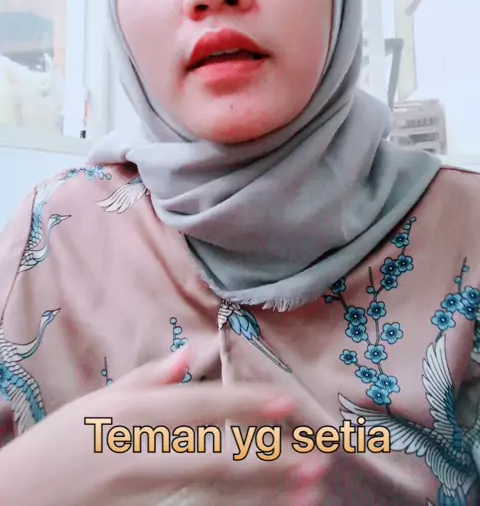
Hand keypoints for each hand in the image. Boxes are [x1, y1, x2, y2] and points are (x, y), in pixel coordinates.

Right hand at [0, 347, 325, 505]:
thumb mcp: (100, 401)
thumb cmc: (59, 443)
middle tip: (317, 459)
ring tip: (306, 491)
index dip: (245, 405)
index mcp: (132, 415)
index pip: (199, 408)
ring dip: (263, 493)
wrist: (17, 499)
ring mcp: (140, 495)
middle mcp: (139, 454)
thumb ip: (151, 378)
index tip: (286, 405)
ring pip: (212, 495)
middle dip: (269, 458)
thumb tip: (194, 356)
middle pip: (215, 457)